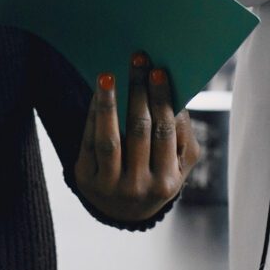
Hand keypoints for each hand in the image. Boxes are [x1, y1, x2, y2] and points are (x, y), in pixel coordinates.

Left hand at [72, 55, 201, 224]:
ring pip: (109, 139)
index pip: (165, 132)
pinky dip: (94, 115)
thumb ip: (183, 134)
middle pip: (139, 131)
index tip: (158, 71)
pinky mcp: (86, 179)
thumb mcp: (180, 163)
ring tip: (108, 75)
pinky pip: (89, 142)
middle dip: (138, 91)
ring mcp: (110, 186)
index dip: (161, 100)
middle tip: (138, 59)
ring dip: (109, 103)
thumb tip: (176, 97)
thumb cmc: (159, 174)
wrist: (125, 210)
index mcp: (167, 182)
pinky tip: (98, 94)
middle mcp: (139, 187)